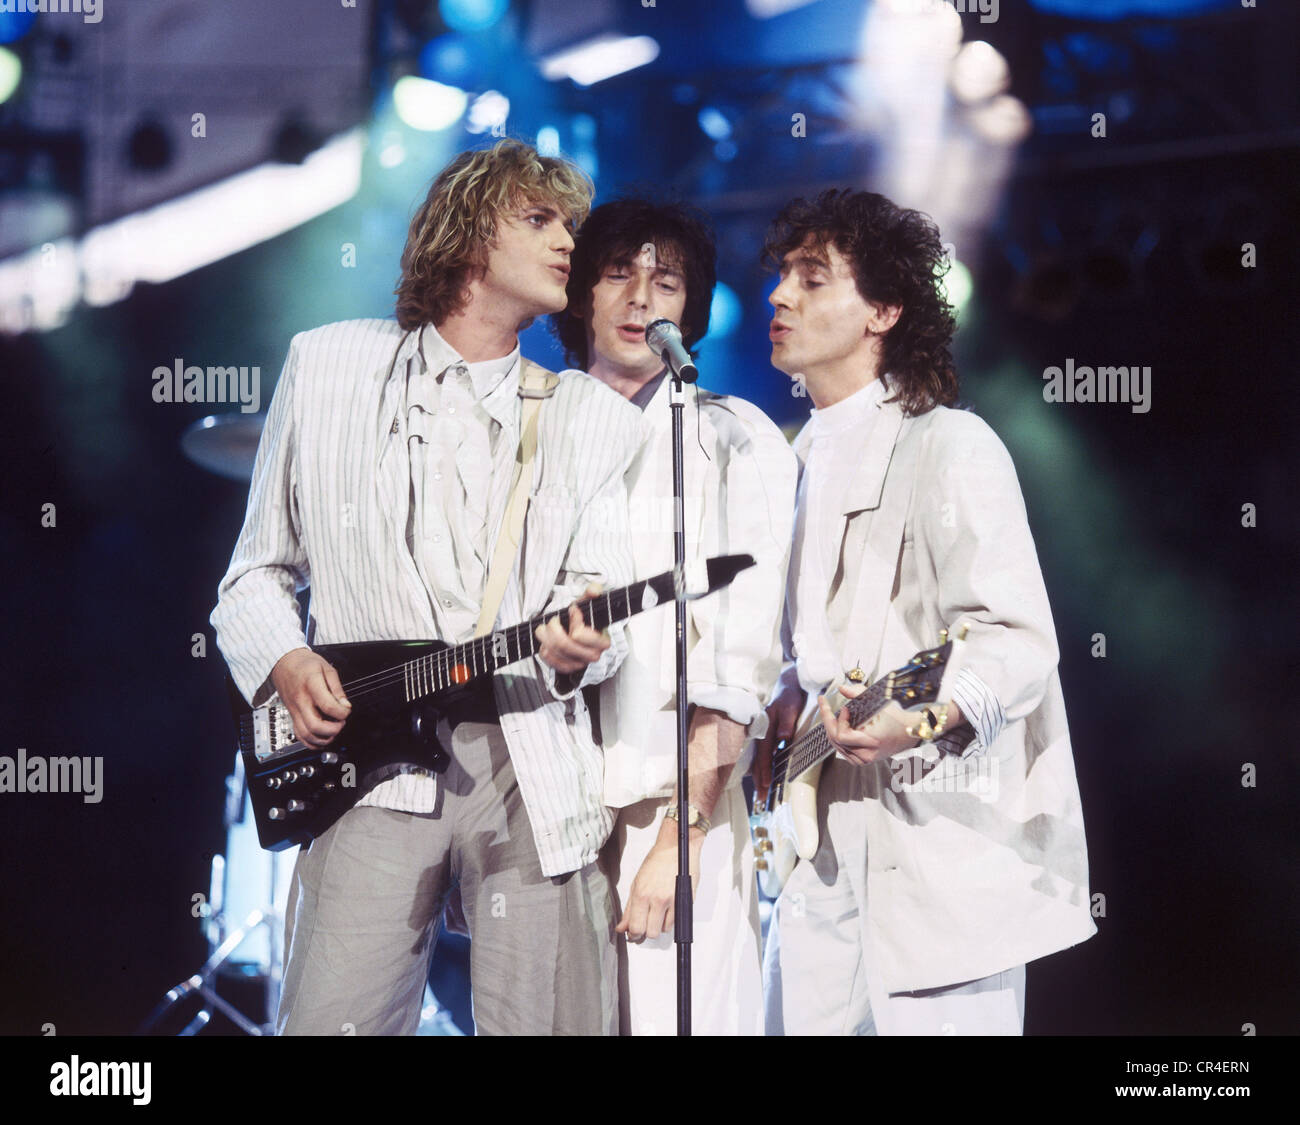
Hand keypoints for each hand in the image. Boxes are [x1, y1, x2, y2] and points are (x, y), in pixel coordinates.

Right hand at [269, 647, 350, 747]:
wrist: (283, 663)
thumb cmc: (305, 664)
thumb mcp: (326, 668)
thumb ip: (337, 688)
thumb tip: (345, 705)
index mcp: (311, 685)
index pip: (328, 706)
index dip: (342, 712)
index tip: (346, 709)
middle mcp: (300, 701)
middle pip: (315, 726)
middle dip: (334, 729)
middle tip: (341, 722)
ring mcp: (294, 710)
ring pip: (306, 735)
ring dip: (324, 739)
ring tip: (334, 730)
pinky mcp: (292, 716)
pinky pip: (299, 736)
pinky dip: (312, 742)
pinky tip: (322, 737)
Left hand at [535, 582, 610, 673]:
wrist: (577, 631)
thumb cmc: (583, 616)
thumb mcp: (588, 602)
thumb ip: (593, 592)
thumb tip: (594, 591)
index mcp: (603, 641)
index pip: (579, 635)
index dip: (573, 620)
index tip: (572, 610)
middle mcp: (593, 655)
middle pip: (565, 644)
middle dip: (554, 628)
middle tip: (553, 619)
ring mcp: (580, 664)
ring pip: (554, 651)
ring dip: (545, 636)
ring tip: (545, 627)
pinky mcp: (567, 669)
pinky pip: (549, 660)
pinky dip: (544, 648)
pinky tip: (547, 641)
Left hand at [616, 819, 702, 941]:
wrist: (676, 848)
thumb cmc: (657, 861)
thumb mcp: (637, 883)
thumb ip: (629, 908)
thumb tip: (622, 927)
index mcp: (642, 894)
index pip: (636, 927)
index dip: (633, 934)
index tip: (633, 933)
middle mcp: (657, 899)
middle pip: (650, 933)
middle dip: (646, 932)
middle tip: (645, 925)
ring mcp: (672, 901)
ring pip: (664, 930)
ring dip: (659, 925)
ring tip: (657, 913)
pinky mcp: (685, 901)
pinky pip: (676, 922)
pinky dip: (670, 920)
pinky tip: (667, 910)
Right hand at [753, 678, 805, 805]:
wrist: (788, 686)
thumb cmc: (790, 697)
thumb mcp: (791, 706)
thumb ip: (787, 722)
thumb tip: (782, 738)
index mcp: (766, 728)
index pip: (764, 753)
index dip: (765, 769)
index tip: (767, 784)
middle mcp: (762, 734)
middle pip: (758, 761)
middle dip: (759, 780)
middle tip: (761, 799)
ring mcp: (763, 736)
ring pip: (758, 761)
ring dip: (759, 778)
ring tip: (761, 795)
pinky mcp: (767, 738)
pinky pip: (762, 757)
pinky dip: (761, 770)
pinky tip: (761, 779)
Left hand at [818, 687, 918, 764]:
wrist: (907, 733)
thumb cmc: (896, 719)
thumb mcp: (880, 702)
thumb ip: (859, 693)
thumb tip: (842, 688)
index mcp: (872, 742)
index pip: (842, 736)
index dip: (839, 721)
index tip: (844, 708)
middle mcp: (866, 755)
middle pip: (836, 739)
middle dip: (828, 720)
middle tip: (824, 705)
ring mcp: (862, 760)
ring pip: (836, 744)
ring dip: (831, 727)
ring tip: (830, 712)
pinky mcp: (860, 760)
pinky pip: (840, 748)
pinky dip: (836, 736)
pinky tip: (838, 724)